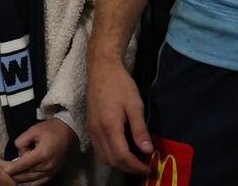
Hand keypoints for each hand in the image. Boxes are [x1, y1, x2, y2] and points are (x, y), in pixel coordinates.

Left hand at [5, 119, 77, 184]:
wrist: (68, 131)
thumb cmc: (51, 129)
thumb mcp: (33, 130)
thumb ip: (21, 142)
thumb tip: (18, 153)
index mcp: (41, 154)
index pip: (22, 165)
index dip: (11, 168)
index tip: (3, 170)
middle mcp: (47, 165)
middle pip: (26, 174)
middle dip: (14, 175)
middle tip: (3, 175)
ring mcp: (51, 171)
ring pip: (32, 180)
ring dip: (21, 180)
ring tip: (11, 180)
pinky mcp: (54, 172)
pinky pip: (40, 182)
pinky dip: (31, 184)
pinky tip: (23, 183)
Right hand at [85, 56, 151, 174]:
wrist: (101, 69)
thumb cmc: (120, 84)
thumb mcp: (135, 104)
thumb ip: (140, 129)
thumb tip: (147, 150)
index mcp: (109, 126)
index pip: (122, 156)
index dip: (136, 166)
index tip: (148, 168)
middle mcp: (97, 132)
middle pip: (111, 160)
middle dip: (128, 168)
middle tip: (144, 167)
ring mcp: (91, 130)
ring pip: (103, 157)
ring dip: (118, 163)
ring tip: (134, 161)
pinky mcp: (89, 127)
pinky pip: (99, 149)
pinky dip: (110, 156)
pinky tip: (122, 151)